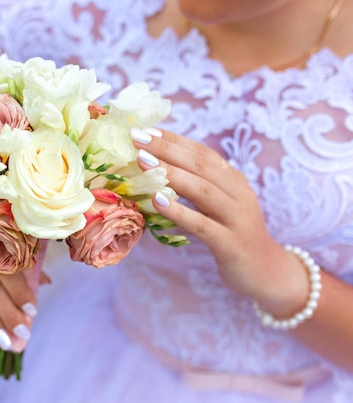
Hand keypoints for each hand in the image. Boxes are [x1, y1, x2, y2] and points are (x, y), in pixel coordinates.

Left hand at [131, 128, 308, 316]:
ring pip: (203, 190)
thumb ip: (195, 187)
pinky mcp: (232, 244)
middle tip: (137, 138)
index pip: (202, 153)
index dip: (174, 140)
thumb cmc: (232, 235)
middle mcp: (238, 193)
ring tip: (143, 163)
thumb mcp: (217, 206)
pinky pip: (203, 225)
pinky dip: (180, 212)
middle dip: (167, 149)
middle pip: (201, 165)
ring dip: (171, 174)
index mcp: (233, 180)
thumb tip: (154, 169)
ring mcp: (237, 218)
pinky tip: (158, 202)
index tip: (146, 129)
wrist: (266, 272)